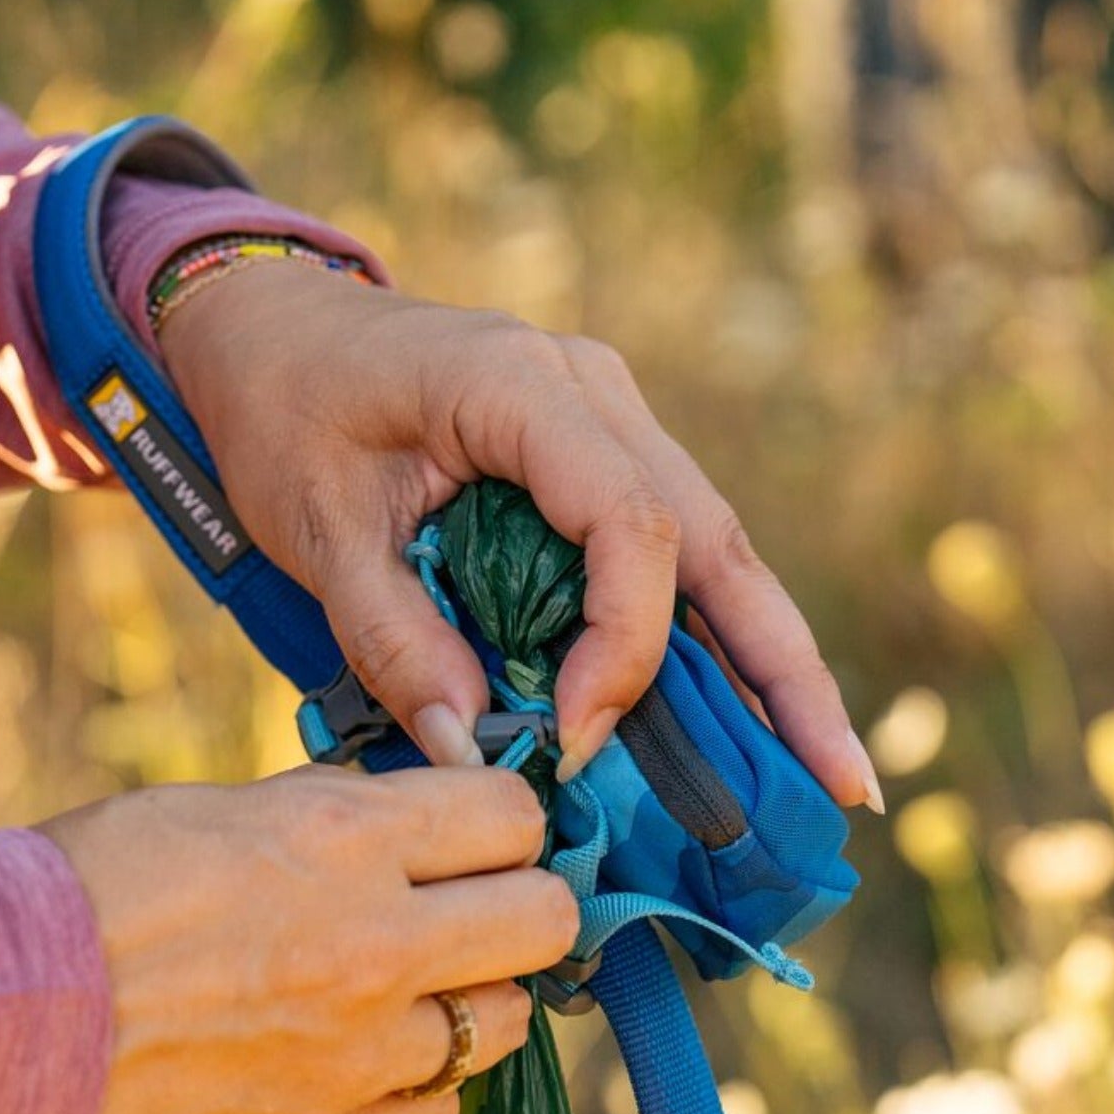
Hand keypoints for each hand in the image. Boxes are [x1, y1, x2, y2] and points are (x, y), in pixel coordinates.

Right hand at [46, 765, 574, 1113]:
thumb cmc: (70, 898)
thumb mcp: (204, 811)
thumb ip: (320, 816)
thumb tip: (395, 819)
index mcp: (342, 840)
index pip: (511, 812)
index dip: (502, 815)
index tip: (477, 829)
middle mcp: (376, 948)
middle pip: (547, 919)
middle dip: (519, 902)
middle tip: (470, 906)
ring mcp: (358, 1060)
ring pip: (503, 1024)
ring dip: (469, 998)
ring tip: (403, 988)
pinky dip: (415, 1084)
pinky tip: (359, 1061)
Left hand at [157, 260, 881, 807]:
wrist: (272, 327)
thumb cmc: (283, 412)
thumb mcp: (313, 527)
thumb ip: (389, 636)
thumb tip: (470, 749)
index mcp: (521, 385)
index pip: (629, 524)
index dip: (624, 647)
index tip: (575, 739)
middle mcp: (593, 391)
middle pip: (717, 538)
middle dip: (782, 670)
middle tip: (842, 786)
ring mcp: (610, 416)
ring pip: (716, 546)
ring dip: (772, 660)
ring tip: (829, 771)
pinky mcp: (601, 452)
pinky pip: (674, 549)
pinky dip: (713, 634)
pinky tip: (749, 716)